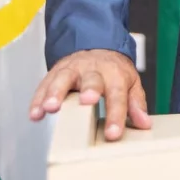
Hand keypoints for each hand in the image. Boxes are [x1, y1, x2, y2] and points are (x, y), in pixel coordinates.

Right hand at [28, 49, 150, 140]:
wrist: (96, 45)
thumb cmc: (113, 70)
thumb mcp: (131, 83)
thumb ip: (136, 103)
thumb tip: (144, 124)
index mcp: (115, 74)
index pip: (118, 95)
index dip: (116, 114)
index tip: (113, 133)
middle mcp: (94, 70)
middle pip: (92, 80)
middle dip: (89, 90)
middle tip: (87, 101)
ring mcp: (73, 69)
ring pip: (63, 78)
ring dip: (56, 92)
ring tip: (50, 108)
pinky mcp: (56, 71)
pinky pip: (45, 84)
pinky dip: (38, 98)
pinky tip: (35, 113)